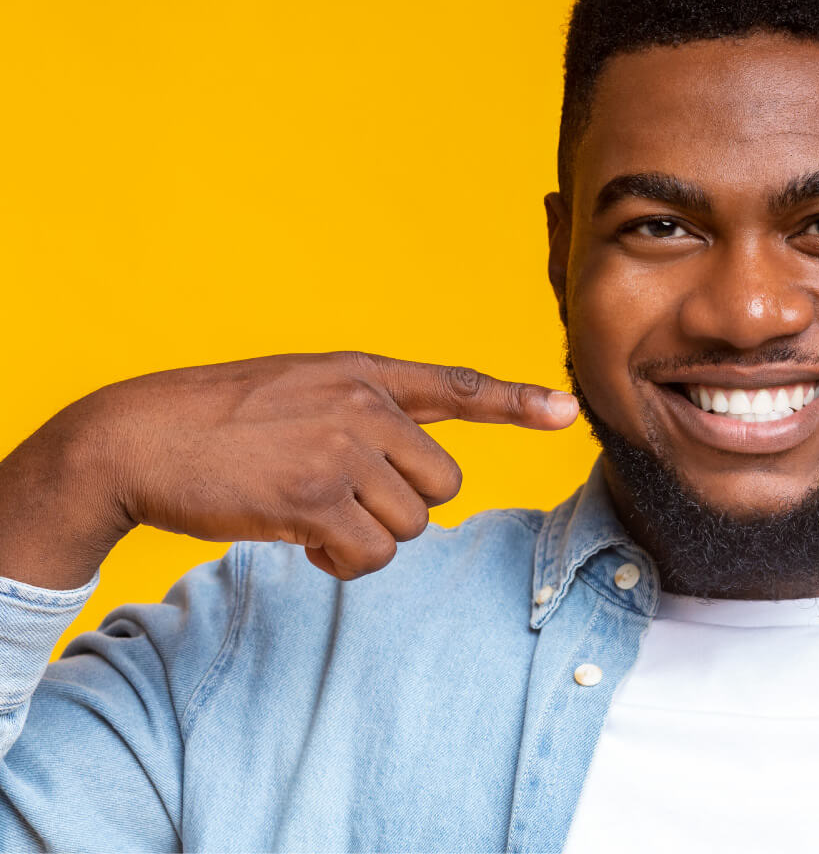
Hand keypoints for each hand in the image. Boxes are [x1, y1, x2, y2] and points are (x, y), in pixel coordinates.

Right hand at [0, 352, 576, 586]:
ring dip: (366, 539)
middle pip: (443, 485)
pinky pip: (370, 555)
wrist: (136, 437)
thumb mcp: (300, 389)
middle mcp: (363, 404)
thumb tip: (414, 479)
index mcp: (362, 373)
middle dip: (402, 509)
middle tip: (343, 503)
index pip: (456, 386)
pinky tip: (302, 542)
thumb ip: (362, 413)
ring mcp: (341, 449)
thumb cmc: (217, 421)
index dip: (516, 401)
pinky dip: (343, 563)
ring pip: (410, 526)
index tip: (565, 410)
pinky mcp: (315, 497)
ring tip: (311, 518)